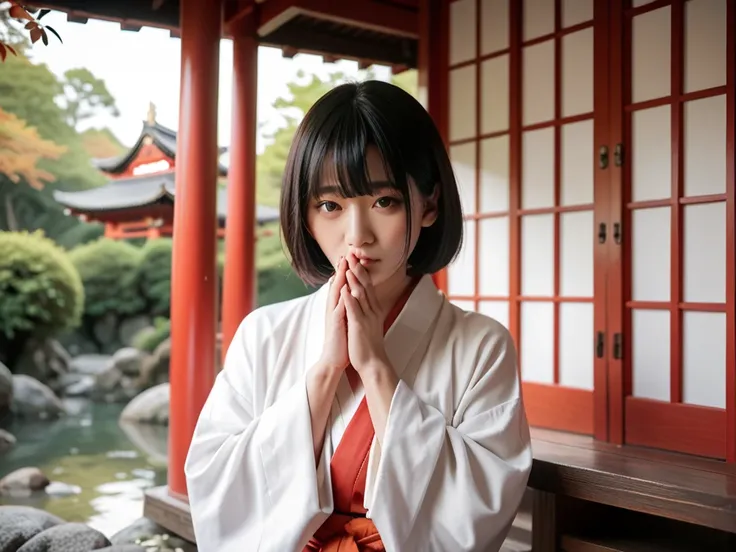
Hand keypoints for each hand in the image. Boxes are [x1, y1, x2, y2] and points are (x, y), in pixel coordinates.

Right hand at [318, 257, 348, 372]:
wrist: (333, 360)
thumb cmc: (340, 341)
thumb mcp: (344, 321)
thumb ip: (345, 309)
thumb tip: (349, 298)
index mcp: (338, 308)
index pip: (341, 286)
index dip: (345, 272)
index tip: (350, 258)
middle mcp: (334, 309)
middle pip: (337, 285)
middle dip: (341, 270)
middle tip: (345, 254)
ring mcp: (333, 316)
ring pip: (336, 293)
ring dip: (339, 278)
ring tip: (343, 265)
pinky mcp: (335, 324)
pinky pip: (338, 308)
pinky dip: (341, 297)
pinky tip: (343, 288)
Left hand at [342, 253, 389, 371]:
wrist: (373, 363)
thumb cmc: (369, 344)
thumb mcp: (370, 323)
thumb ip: (368, 310)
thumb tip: (365, 300)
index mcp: (373, 309)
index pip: (368, 286)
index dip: (362, 272)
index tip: (357, 259)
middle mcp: (372, 310)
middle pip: (365, 286)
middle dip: (358, 269)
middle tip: (352, 254)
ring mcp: (366, 317)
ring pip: (360, 294)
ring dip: (354, 279)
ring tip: (349, 265)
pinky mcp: (359, 326)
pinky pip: (354, 309)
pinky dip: (349, 297)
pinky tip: (344, 288)